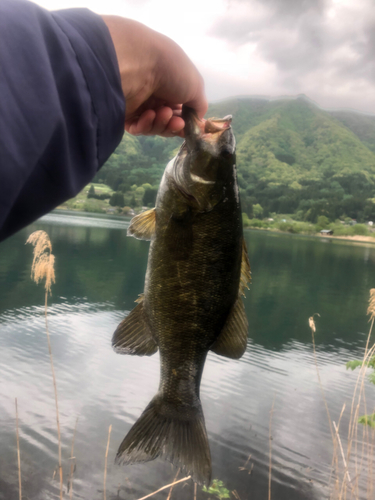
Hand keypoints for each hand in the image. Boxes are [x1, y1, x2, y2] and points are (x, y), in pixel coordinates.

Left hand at [101, 16, 207, 136]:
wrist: (140, 63)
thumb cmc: (172, 71)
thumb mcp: (196, 86)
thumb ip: (199, 106)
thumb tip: (196, 120)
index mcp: (172, 85)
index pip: (179, 110)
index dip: (185, 121)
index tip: (189, 127)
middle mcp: (155, 94)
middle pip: (167, 121)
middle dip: (174, 125)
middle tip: (178, 123)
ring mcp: (139, 103)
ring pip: (154, 126)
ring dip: (162, 123)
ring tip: (163, 113)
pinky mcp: (125, 112)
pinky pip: (138, 128)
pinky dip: (146, 125)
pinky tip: (149, 115)